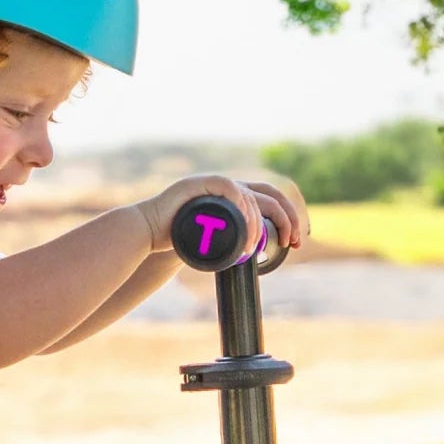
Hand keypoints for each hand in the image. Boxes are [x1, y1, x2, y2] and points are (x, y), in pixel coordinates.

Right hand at [137, 174, 308, 254]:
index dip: (288, 217)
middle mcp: (229, 187)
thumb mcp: (213, 241)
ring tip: (252, 248)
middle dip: (288, 218)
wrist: (148, 232)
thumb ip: (231, 242)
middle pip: (269, 195)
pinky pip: (228, 188)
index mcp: (235, 197)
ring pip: (250, 198)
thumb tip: (252, 259)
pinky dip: (240, 204)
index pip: (270, 200)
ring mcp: (214, 184)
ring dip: (257, 224)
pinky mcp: (199, 185)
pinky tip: (244, 223)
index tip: (295, 241)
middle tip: (294, 242)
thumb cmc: (178, 238)